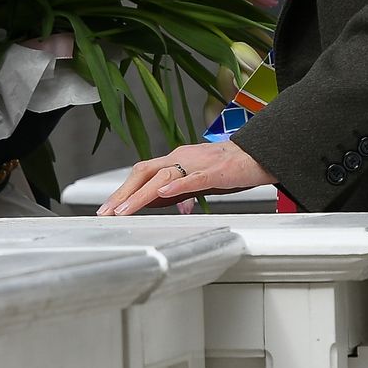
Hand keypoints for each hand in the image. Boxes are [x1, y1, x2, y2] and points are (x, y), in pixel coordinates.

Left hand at [97, 141, 273, 215]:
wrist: (261, 154)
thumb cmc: (231, 167)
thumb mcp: (198, 180)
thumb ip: (179, 190)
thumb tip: (159, 201)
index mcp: (177, 159)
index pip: (142, 173)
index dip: (122, 190)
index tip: (107, 208)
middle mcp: (182, 157)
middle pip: (144, 171)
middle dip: (123, 193)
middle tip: (106, 213)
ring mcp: (198, 163)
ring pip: (163, 176)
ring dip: (141, 194)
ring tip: (125, 210)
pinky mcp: (216, 171)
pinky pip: (194, 178)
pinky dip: (177, 186)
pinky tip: (163, 194)